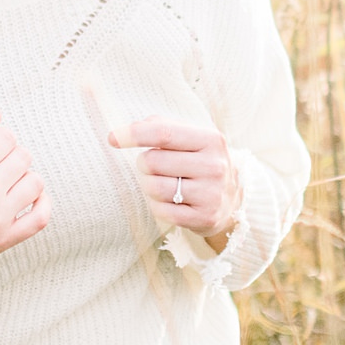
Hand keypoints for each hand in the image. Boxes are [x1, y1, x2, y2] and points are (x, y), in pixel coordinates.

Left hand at [110, 116, 242, 251]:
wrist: (231, 198)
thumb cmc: (199, 161)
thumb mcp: (189, 137)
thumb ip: (160, 126)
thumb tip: (122, 133)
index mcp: (211, 139)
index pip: (164, 133)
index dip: (133, 134)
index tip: (112, 138)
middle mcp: (214, 166)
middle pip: (153, 162)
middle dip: (144, 164)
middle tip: (155, 167)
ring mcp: (211, 194)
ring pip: (154, 187)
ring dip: (149, 185)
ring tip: (164, 183)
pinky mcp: (204, 218)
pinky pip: (160, 210)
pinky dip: (156, 205)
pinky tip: (170, 201)